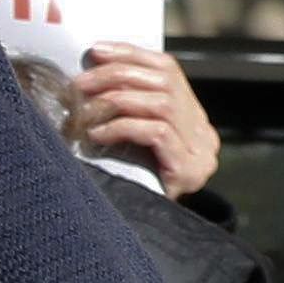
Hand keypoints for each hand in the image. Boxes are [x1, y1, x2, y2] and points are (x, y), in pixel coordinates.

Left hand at [71, 44, 216, 198]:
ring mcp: (201, 152)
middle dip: (117, 75)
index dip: (131, 54)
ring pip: (162, 104)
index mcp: (193, 117)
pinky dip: (122, 128)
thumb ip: (129, 107)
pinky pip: (156, 133)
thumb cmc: (129, 181)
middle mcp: (203, 132)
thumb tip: (93, 67)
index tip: (96, 50)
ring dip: (117, 101)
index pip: (168, 70)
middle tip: (81, 82)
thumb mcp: (132, 138)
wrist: (145, 232)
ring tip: (85, 109)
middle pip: (164, 83)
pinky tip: (96, 135)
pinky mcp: (188, 170)